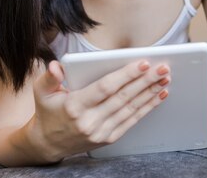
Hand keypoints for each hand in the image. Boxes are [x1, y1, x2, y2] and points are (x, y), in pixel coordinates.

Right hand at [30, 59, 170, 158]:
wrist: (48, 143)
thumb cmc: (48, 111)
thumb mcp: (41, 91)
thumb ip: (49, 77)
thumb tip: (57, 66)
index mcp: (74, 105)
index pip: (105, 88)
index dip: (126, 75)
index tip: (142, 63)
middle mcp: (89, 121)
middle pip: (123, 97)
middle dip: (145, 81)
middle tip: (162, 68)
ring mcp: (100, 131)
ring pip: (130, 109)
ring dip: (150, 93)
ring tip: (165, 79)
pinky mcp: (108, 138)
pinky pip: (131, 120)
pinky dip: (147, 107)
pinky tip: (158, 96)